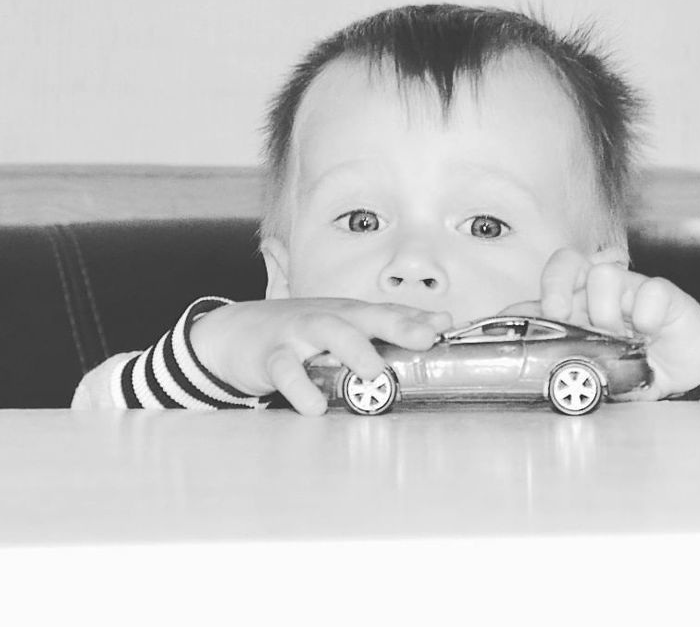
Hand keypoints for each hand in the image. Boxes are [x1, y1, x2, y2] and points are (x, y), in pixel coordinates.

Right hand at [190, 299, 451, 415]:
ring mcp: (299, 333)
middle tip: (423, 338)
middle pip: (365, 316)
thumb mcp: (343, 324)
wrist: (235, 332)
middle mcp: (328, 317)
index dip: (416, 319)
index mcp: (348, 313)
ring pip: (328, 332)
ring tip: (374, 370)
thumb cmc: (301, 331)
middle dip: (396, 325)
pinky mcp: (270, 355)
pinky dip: (300, 387)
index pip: (387, 312)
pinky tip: (315, 407)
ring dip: (353, 348)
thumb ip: (389, 325)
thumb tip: (440, 322)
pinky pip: (285, 369)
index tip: (444, 326)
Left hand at [506, 247, 699, 399]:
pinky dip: (647, 316)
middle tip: (558, 314)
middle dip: (555, 285)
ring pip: (603, 275)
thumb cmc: (638, 363)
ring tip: (621, 338)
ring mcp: (631, 287)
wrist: (686, 371)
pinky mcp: (663, 293)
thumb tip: (524, 352)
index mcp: (580, 303)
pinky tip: (651, 333)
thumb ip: (564, 355)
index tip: (527, 318)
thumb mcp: (597, 366)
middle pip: (566, 260)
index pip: (550, 280)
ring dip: (607, 312)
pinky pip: (649, 291)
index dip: (535, 294)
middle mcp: (601, 289)